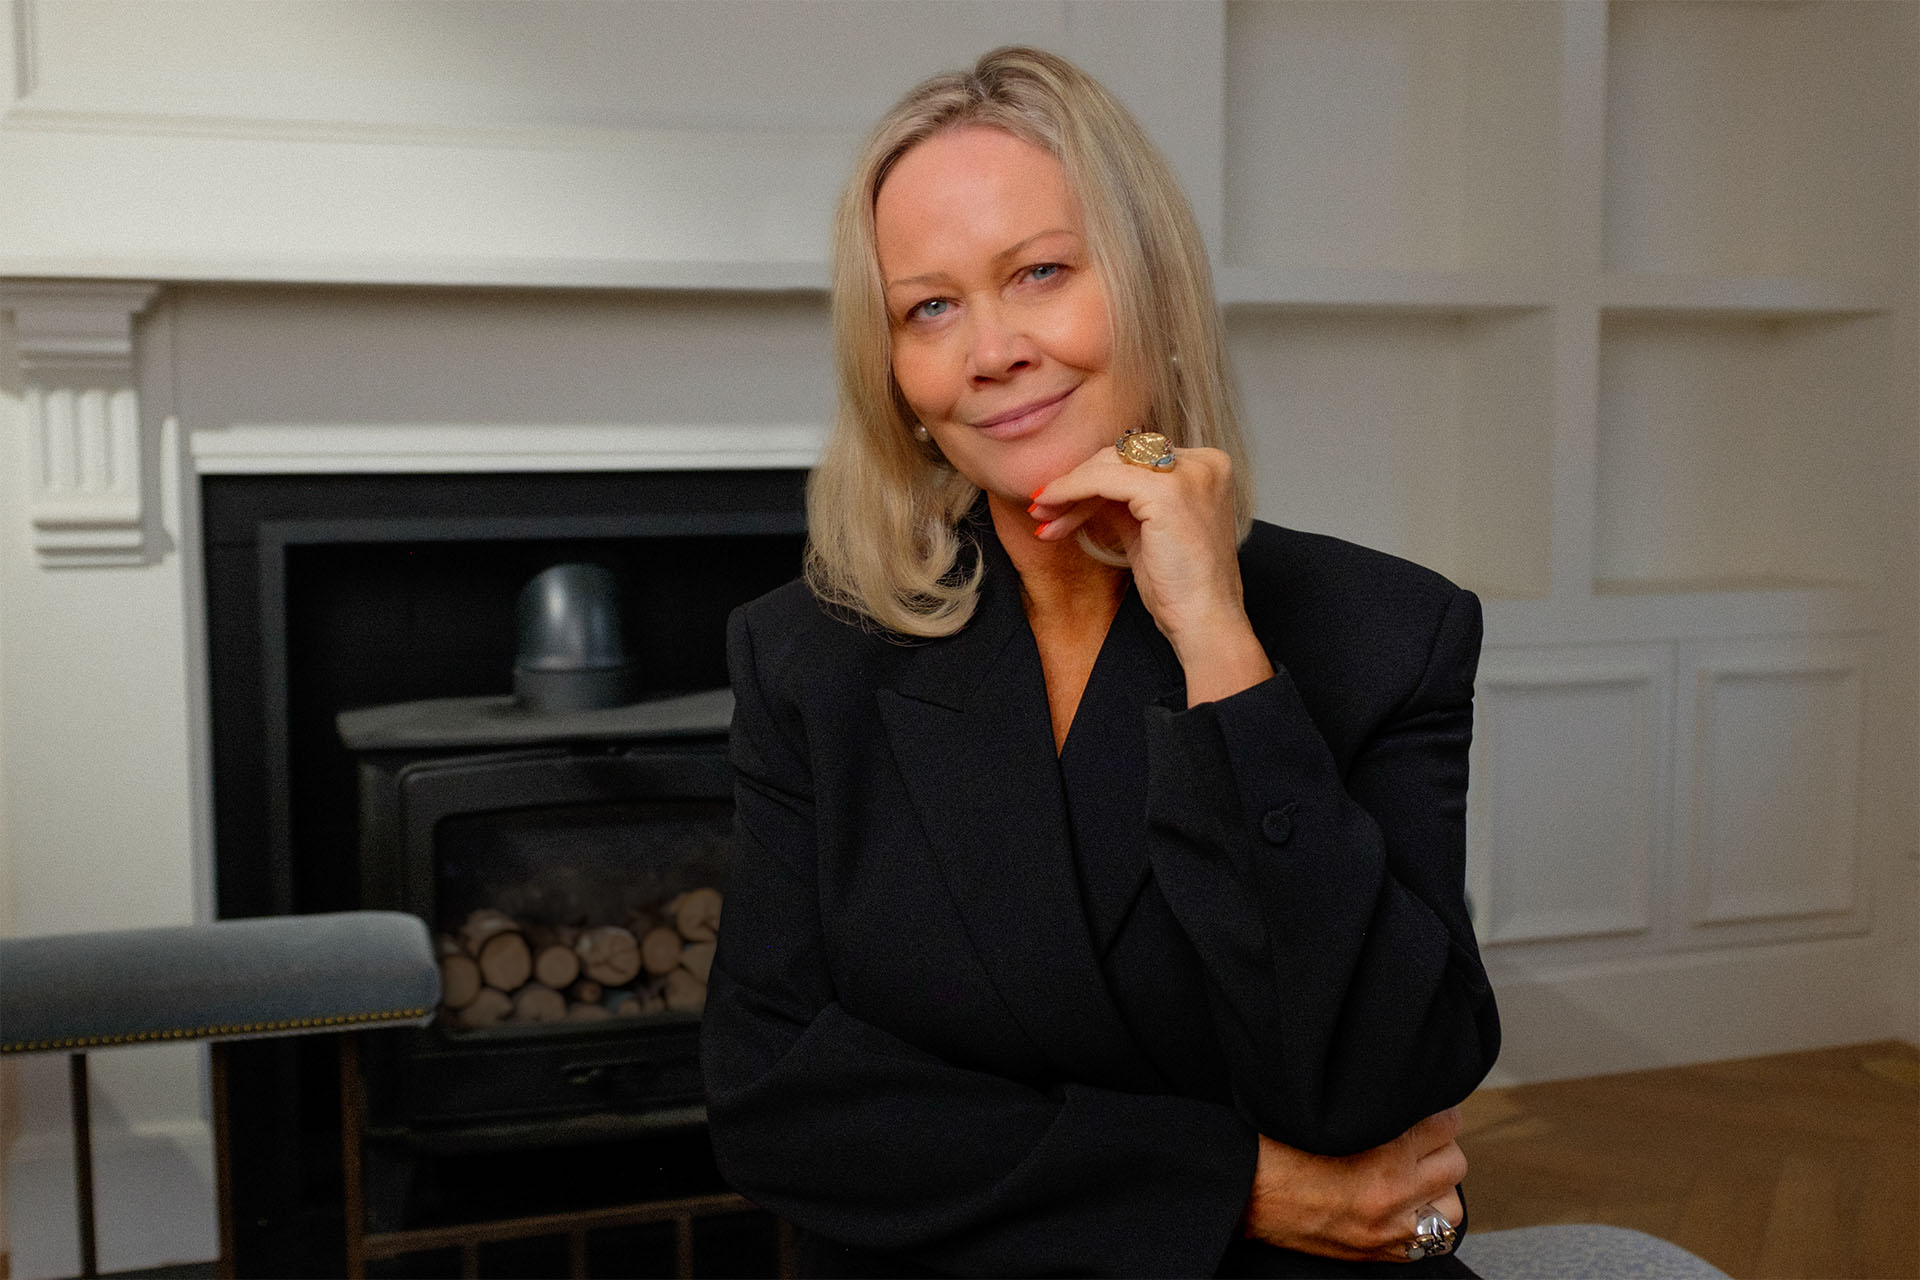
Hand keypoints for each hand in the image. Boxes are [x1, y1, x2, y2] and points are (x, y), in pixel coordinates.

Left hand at [1028, 444, 1270, 701]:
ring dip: (1068, 489)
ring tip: (1042, 515)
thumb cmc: (1182, 588)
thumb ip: (1126, 501)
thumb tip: (1085, 487)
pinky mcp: (1167, 492)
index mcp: (1208, 467)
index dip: (1094, 478)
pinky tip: (1052, 511)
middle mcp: (1204, 462)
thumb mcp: (1150, 530)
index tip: (1060, 501)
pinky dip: (1071, 491)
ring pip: (1109, 464)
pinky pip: (1103, 480)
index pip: (1138, 458)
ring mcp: (1189, 474)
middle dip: (1078, 483)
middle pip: (1122, 457)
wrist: (1205, 622)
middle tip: (1043, 508)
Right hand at [1240, 1108, 1468, 1262]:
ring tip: (1417, 1174)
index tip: (1423, 1110)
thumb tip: (1407, 1100)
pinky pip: (1431, 1242)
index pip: (1446, 1124)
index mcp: (1384, 1153)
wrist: (1246, 1192)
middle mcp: (1393, 1194)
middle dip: (1439, 1146)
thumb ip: (1375, 1110)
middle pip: (1454, 1162)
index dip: (1435, 1111)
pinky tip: (1408, 1206)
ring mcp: (1389, 1228)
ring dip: (1439, 1187)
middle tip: (1418, 1138)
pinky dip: (1426, 1222)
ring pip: (1451, 1205)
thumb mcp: (1330, 1115)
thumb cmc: (1276, 1148)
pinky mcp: (1378, 1251)